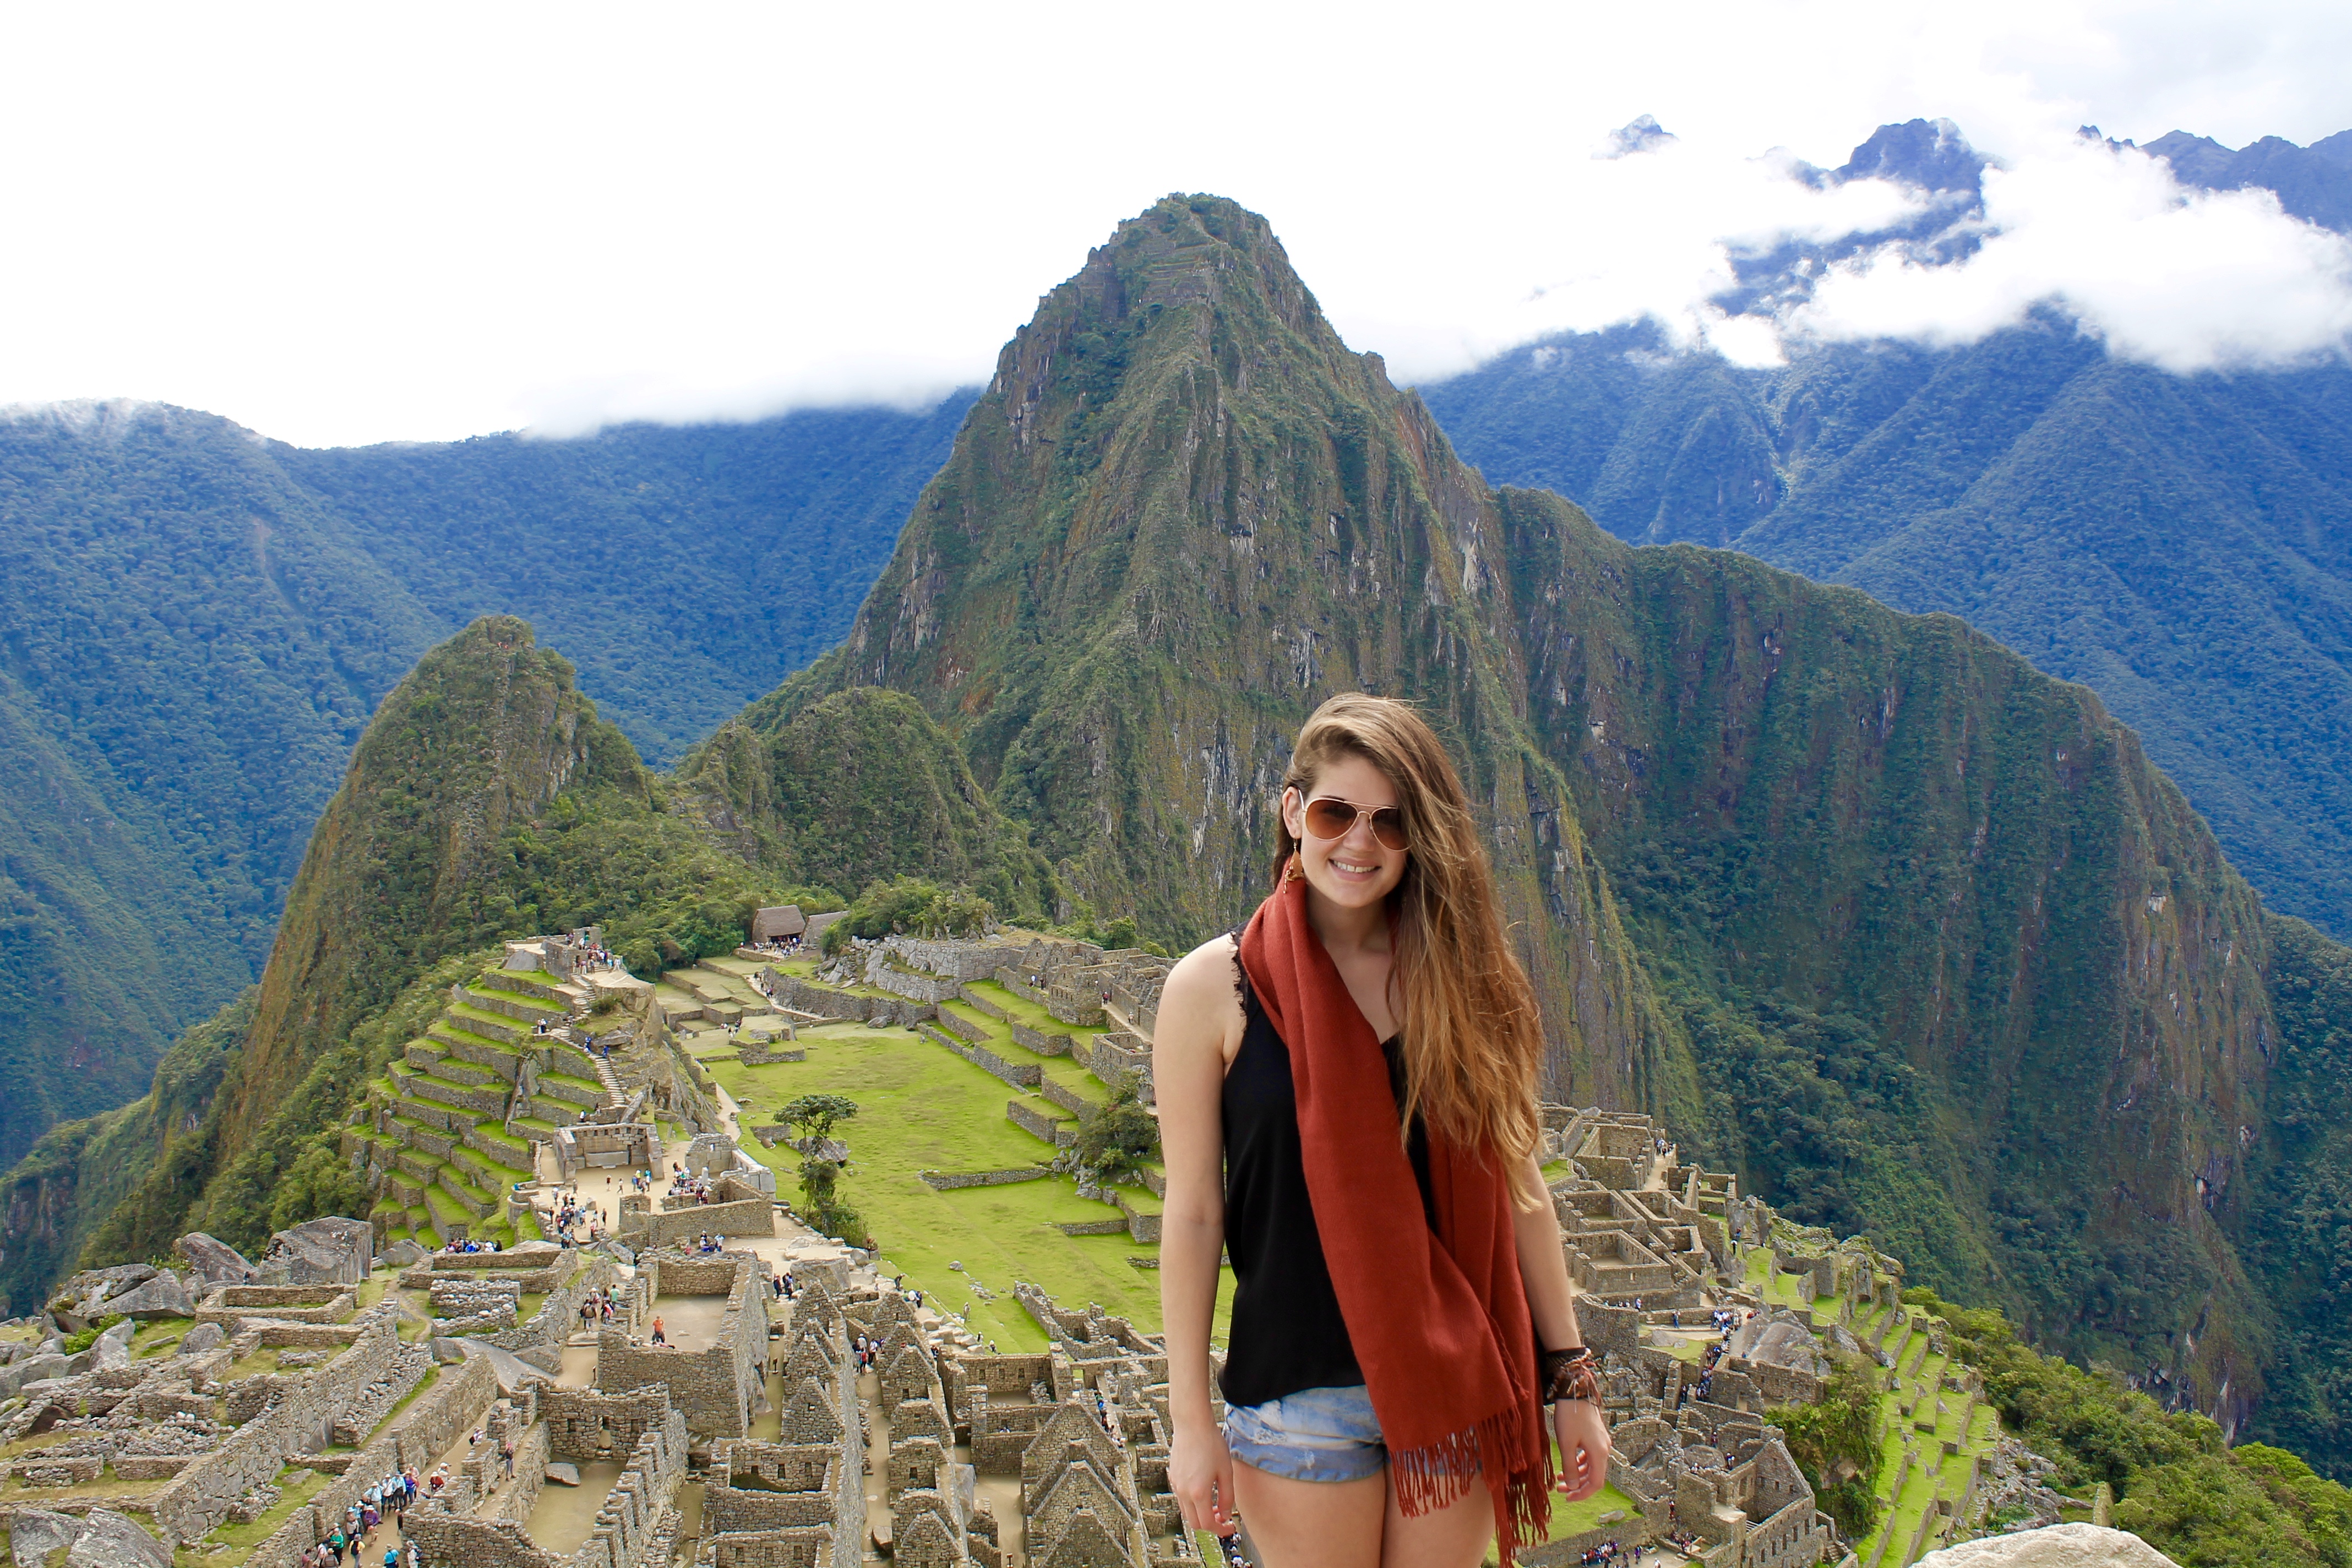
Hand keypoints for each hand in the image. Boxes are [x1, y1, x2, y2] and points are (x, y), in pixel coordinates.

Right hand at [1170, 1422, 1238, 1538]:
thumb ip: (1227, 1497)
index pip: (1208, 1525)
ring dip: (1201, 1514)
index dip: (1220, 1530)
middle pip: (1195, 1523)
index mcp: (1199, 1493)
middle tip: (1224, 1518)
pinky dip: (1193, 1504)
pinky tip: (1205, 1492)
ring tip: (1215, 1505)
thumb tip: (1226, 1514)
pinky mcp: (1173, 1477)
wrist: (1192, 1424)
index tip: (1230, 1527)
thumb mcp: (1226, 1472)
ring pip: (1187, 1512)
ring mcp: (1176, 1485)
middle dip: (1210, 1525)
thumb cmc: (1211, 1444)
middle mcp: (1184, 1492)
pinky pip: (1182, 1499)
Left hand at [1553, 1400, 1611, 1500]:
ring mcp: (1601, 1442)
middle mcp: (1604, 1449)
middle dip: (1578, 1485)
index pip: (1596, 1483)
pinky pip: (1589, 1456)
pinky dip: (1579, 1463)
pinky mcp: (1595, 1436)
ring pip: (1591, 1466)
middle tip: (1561, 1490)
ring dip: (1577, 1475)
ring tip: (1560, 1479)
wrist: (1575, 1392)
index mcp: (1599, 1453)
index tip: (1568, 1498)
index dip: (1583, 1493)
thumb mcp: (1566, 1444)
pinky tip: (1567, 1464)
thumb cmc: (1570, 1416)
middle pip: (1594, 1476)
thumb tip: (1573, 1486)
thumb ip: (1570, 1467)